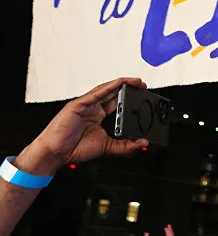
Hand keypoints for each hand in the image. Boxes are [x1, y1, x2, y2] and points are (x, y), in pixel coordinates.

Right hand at [14, 77, 148, 175]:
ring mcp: (85, 105)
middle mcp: (92, 108)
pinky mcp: (77, 105)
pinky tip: (119, 84)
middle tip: (143, 85)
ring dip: (121, 84)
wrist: (56, 153)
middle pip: (113, 93)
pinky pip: (95, 94)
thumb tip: (143, 143)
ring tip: (136, 81)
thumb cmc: (75, 149)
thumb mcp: (107, 147)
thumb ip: (125, 146)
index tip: (143, 97)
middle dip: (129, 88)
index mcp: (98, 116)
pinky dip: (108, 88)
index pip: (116, 103)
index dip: (129, 98)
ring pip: (105, 90)